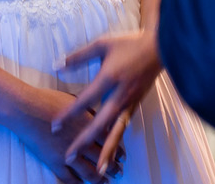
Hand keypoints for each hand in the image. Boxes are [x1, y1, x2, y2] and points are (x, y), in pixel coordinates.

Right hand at [9, 86, 121, 182]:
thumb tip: (99, 119)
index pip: (110, 142)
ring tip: (106, 182)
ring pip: (89, 173)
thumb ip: (89, 113)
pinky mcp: (55, 162)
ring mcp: (69, 154)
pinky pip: (70, 179)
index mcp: (89, 124)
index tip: (123, 157)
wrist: (26, 109)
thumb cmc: (48, 101)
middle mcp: (82, 142)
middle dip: (114, 168)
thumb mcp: (75, 101)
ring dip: (100, 180)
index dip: (119, 151)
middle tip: (119, 172)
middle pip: (103, 159)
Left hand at [55, 30, 160, 174]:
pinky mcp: (135, 106)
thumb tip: (56, 65)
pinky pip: (124, 127)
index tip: (54, 126)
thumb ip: (78, 57)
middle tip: (69, 157)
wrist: (160, 48)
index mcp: (110, 79)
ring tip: (99, 170)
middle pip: (100, 125)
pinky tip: (113, 154)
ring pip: (116, 132)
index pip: (85, 101)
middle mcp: (120, 96)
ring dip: (107, 152)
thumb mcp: (102, 45)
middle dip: (84, 142)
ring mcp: (130, 103)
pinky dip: (118, 142)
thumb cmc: (129, 44)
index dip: (69, 115)